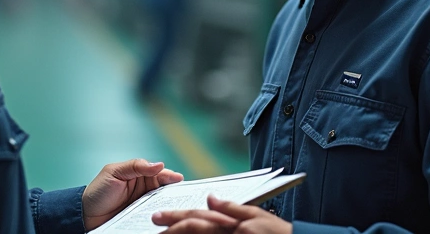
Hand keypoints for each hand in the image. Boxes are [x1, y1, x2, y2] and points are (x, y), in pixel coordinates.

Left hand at [82, 159, 183, 230]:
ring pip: (162, 203)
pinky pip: (154, 215)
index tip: (179, 180)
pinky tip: (166, 217)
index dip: (170, 175)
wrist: (85, 216)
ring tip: (179, 207)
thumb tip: (159, 164)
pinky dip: (160, 216)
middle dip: (174, 191)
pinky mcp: (141, 217)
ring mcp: (143, 204)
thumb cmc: (97, 192)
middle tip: (185, 195)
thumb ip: (135, 166)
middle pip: (165, 189)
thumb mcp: (114, 173)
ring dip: (169, 204)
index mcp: (139, 175)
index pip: (159, 173)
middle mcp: (144, 189)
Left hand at [152, 195, 291, 232]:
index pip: (197, 218)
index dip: (175, 217)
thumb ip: (232, 208)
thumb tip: (211, 198)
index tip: (157, 217)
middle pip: (192, 232)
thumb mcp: (257, 216)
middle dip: (170, 231)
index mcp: (230, 223)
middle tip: (153, 228)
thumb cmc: (277, 232)